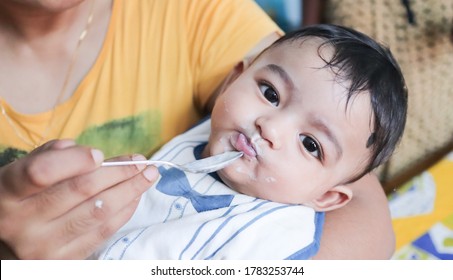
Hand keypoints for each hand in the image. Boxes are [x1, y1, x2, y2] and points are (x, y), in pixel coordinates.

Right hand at [0, 140, 157, 258]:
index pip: (42, 173)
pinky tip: (135, 196)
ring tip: (148, 175)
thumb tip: (89, 154)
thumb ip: (50, 156)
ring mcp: (42, 246)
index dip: (75, 161)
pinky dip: (124, 211)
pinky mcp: (63, 261)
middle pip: (81, 191)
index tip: (100, 154)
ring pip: (98, 212)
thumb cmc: (20, 198)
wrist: (5, 243)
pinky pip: (103, 233)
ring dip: (130, 190)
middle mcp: (21, 223)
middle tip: (142, 161)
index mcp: (6, 192)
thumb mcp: (22, 171)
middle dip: (119, 172)